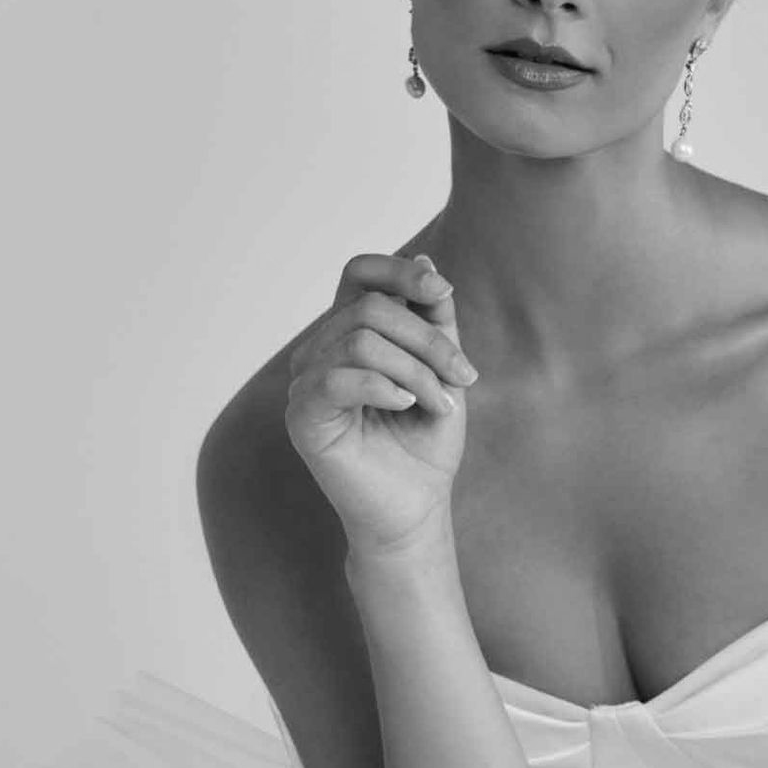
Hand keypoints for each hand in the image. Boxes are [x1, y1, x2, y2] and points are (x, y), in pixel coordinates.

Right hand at [285, 250, 476, 554]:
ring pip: (360, 342)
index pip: (359, 274)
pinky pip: (337, 378)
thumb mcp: (442, 370)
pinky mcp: (303, 416)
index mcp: (350, 333)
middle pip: (370, 309)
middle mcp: (320, 351)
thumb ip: (433, 320)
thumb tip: (424, 259)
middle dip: (428, 340)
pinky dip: (383, 387)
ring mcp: (306, 383)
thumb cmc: (425, 443)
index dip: (399, 273)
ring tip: (439, 404)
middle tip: (464, 378)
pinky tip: (407, 406)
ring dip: (416, 371)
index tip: (443, 294)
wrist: (417, 508)